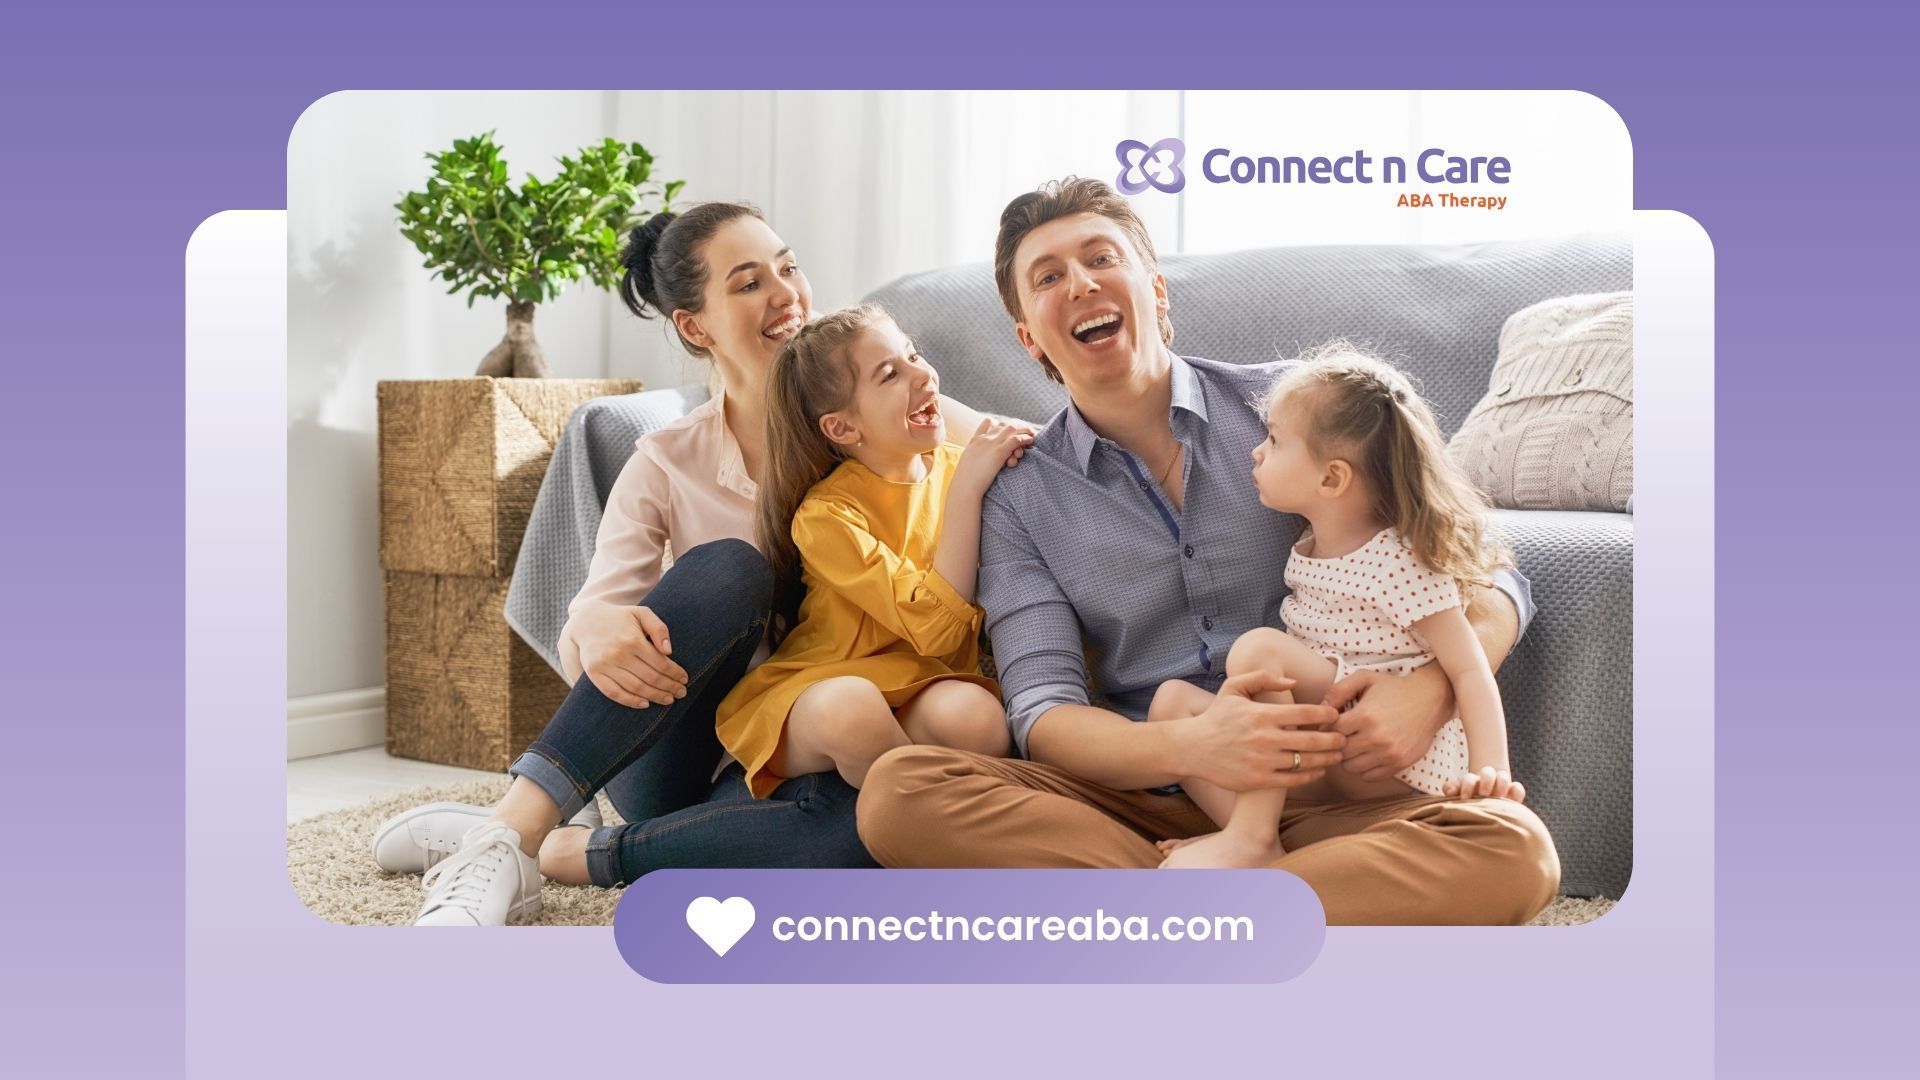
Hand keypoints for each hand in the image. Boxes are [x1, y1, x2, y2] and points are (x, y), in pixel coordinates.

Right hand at [571, 601, 688, 709]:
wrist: (586, 621)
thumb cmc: (620, 618)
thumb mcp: (642, 613)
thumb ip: (659, 628)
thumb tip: (669, 651)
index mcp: (633, 639)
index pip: (660, 663)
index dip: (675, 673)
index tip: (685, 679)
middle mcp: (618, 654)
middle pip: (650, 678)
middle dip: (669, 687)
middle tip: (681, 693)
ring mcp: (604, 665)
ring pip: (635, 687)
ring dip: (655, 696)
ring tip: (668, 699)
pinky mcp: (594, 674)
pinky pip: (614, 692)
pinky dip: (630, 701)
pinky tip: (645, 704)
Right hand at [953, 417, 1035, 494]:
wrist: (964, 488)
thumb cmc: (965, 482)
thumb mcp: (967, 464)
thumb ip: (974, 457)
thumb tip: (979, 461)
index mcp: (974, 441)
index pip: (988, 422)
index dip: (1000, 424)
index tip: (1009, 429)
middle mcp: (983, 439)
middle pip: (1003, 424)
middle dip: (1016, 427)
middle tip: (1025, 432)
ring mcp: (991, 444)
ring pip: (1012, 429)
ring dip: (1024, 430)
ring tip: (1032, 435)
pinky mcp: (999, 452)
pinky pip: (1016, 440)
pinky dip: (1025, 438)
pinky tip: (1031, 440)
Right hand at [1180, 671, 1344, 791]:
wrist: (1192, 748)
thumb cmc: (1217, 717)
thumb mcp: (1234, 688)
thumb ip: (1263, 678)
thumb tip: (1293, 682)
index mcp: (1262, 714)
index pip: (1306, 713)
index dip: (1326, 714)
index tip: (1336, 715)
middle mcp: (1265, 738)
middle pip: (1312, 739)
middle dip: (1334, 739)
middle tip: (1344, 738)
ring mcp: (1262, 761)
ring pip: (1306, 761)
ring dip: (1327, 759)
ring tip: (1336, 755)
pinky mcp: (1258, 780)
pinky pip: (1293, 780)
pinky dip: (1310, 775)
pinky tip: (1318, 770)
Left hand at [1322, 665, 1452, 781]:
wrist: (1430, 700)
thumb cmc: (1393, 688)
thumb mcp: (1365, 678)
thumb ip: (1339, 690)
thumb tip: (1320, 710)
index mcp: (1365, 716)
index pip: (1330, 731)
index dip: (1326, 727)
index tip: (1331, 724)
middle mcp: (1376, 737)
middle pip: (1339, 751)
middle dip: (1336, 744)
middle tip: (1341, 736)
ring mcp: (1389, 753)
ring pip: (1351, 767)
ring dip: (1348, 757)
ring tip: (1354, 744)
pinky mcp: (1399, 763)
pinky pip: (1369, 776)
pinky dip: (1364, 768)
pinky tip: (1367, 754)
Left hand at [1443, 767, 1525, 802]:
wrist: (1482, 816)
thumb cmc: (1466, 806)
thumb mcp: (1456, 799)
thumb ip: (1451, 790)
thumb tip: (1449, 792)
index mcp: (1471, 782)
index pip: (1469, 779)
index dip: (1467, 785)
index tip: (1464, 798)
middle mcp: (1486, 781)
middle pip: (1488, 771)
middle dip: (1486, 781)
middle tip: (1483, 794)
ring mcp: (1500, 786)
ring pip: (1503, 776)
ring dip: (1501, 784)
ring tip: (1498, 797)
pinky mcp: (1513, 794)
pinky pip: (1518, 788)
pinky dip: (1517, 791)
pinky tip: (1513, 800)